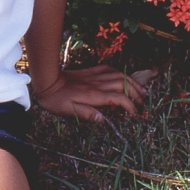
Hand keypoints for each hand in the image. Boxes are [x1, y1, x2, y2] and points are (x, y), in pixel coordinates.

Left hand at [34, 65, 148, 121]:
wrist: (47, 81)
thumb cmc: (56, 99)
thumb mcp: (68, 111)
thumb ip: (87, 114)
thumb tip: (104, 119)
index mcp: (94, 95)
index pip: (119, 99)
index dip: (130, 106)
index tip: (136, 115)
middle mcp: (97, 83)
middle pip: (123, 84)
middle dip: (136, 93)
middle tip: (143, 102)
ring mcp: (94, 76)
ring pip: (119, 75)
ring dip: (132, 82)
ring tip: (141, 90)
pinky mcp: (90, 71)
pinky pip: (109, 69)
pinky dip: (120, 73)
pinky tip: (123, 77)